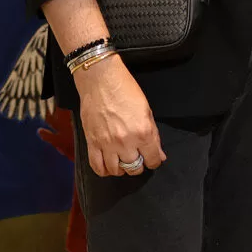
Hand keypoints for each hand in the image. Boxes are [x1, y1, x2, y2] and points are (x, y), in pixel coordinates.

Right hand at [74, 56, 164, 177]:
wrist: (101, 80)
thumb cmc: (126, 90)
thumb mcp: (147, 110)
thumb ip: (154, 135)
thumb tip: (160, 154)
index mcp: (143, 133)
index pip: (152, 160)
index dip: (154, 161)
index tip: (153, 158)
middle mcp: (126, 142)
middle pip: (134, 168)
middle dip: (139, 165)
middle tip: (138, 158)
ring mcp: (107, 144)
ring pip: (116, 170)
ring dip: (122, 169)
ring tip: (123, 161)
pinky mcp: (92, 143)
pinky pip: (97, 166)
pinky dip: (104, 171)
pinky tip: (108, 166)